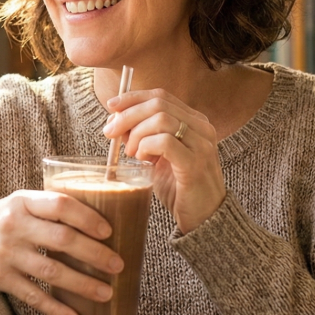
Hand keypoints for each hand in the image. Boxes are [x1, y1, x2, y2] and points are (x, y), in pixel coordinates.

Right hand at [0, 191, 123, 314]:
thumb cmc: (3, 220)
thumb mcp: (21, 203)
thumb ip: (50, 209)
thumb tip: (100, 223)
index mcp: (24, 202)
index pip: (60, 205)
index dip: (87, 217)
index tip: (109, 231)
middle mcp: (15, 226)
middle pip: (62, 239)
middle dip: (94, 254)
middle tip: (118, 265)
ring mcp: (7, 253)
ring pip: (52, 271)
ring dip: (83, 284)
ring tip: (106, 293)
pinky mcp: (0, 278)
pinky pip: (34, 296)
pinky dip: (56, 309)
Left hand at [104, 89, 225, 233]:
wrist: (204, 219)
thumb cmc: (179, 187)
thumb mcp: (158, 156)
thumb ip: (142, 137)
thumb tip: (115, 121)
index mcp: (194, 121)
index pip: (161, 96)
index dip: (133, 97)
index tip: (111, 106)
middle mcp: (201, 128)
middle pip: (158, 104)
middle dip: (128, 115)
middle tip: (111, 133)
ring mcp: (201, 145)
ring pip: (161, 119)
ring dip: (137, 134)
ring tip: (131, 153)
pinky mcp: (195, 164)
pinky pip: (165, 142)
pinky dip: (146, 146)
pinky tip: (143, 160)